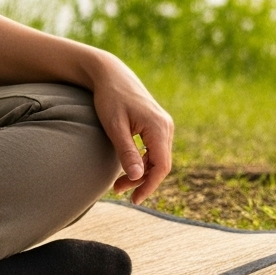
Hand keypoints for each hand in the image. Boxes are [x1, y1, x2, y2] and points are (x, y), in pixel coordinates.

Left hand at [88, 52, 174, 204]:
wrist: (110, 74)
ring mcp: (163, 125)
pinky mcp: (156, 124)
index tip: (135, 200)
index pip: (162, 166)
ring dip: (140, 173)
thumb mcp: (114, 127)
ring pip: (157, 158)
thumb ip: (126, 152)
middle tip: (117, 191)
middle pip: (161, 164)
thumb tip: (136, 177)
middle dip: (141, 181)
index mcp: (158, 128)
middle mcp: (165, 126)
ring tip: (117, 184)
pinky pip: (154, 150)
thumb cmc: (109, 99)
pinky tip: (126, 167)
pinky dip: (142, 162)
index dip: (149, 186)